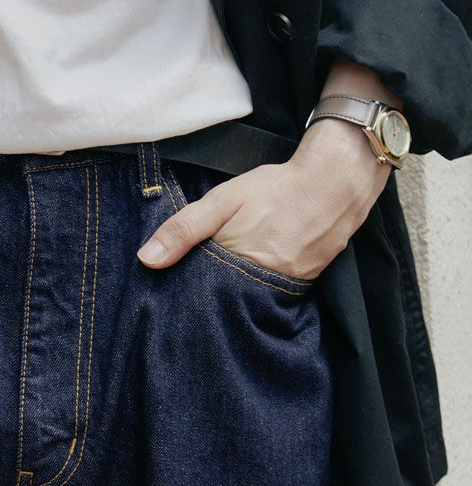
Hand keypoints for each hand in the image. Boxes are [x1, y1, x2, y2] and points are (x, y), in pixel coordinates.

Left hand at [136, 117, 391, 280]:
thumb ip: (183, 230)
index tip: (171, 298)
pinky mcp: (304, 284)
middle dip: (208, 301)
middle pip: (225, 304)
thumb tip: (146, 261)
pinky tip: (250, 280)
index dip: (185, 298)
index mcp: (239, 265)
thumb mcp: (223, 201)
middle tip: (191, 296)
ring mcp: (286, 287)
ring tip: (220, 288)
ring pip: (249, 302)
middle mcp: (263, 285)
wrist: (338, 180)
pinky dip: (258, 291)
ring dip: (233, 298)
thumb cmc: (276, 188)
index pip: (201, 297)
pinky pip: (272, 296)